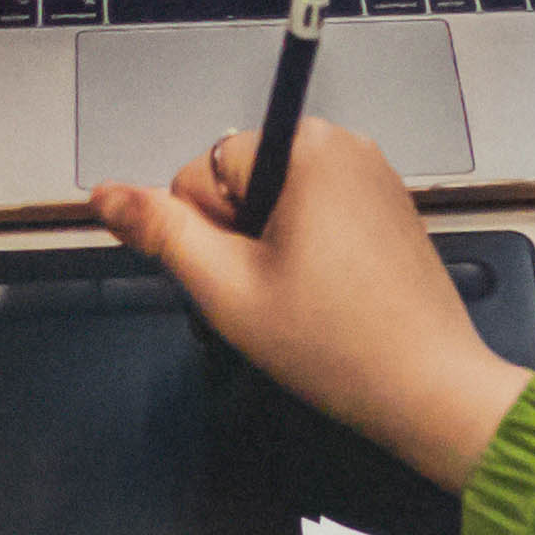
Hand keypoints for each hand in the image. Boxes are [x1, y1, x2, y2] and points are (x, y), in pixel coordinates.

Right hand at [90, 131, 534, 490]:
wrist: (429, 390)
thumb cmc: (339, 345)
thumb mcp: (226, 288)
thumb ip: (159, 231)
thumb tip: (105, 194)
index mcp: (306, 148)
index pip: (201, 170)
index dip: (207, 232)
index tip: (245, 274)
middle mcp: (344, 145)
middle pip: (238, 183)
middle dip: (239, 238)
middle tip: (274, 294)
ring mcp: (370, 174)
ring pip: (272, 203)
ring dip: (269, 249)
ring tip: (303, 299)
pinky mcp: (385, 205)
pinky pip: (312, 215)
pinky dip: (305, 253)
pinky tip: (327, 295)